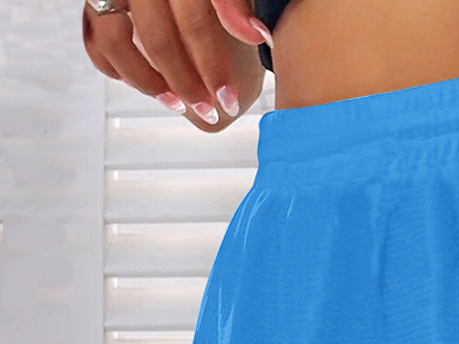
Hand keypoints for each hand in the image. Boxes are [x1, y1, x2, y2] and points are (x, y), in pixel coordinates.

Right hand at [81, 0, 267, 131]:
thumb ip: (236, 6)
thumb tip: (256, 33)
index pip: (196, 23)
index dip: (214, 67)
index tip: (229, 99)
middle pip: (157, 38)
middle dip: (186, 84)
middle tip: (208, 108)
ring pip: (114, 39)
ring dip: (147, 81)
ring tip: (175, 101)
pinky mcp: (96, 2)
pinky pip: (94, 39)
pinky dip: (116, 67)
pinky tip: (146, 83)